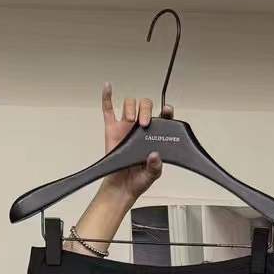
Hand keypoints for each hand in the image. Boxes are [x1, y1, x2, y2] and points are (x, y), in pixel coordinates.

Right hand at [100, 83, 172, 204]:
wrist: (122, 187)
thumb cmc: (138, 179)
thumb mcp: (153, 175)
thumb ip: (156, 166)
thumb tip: (155, 156)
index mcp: (154, 135)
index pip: (163, 117)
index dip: (166, 111)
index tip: (167, 110)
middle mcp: (140, 127)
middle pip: (145, 105)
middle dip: (146, 109)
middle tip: (144, 124)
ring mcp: (126, 127)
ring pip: (129, 104)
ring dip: (131, 107)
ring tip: (131, 121)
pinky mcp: (112, 129)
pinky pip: (108, 110)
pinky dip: (107, 97)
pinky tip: (108, 87)